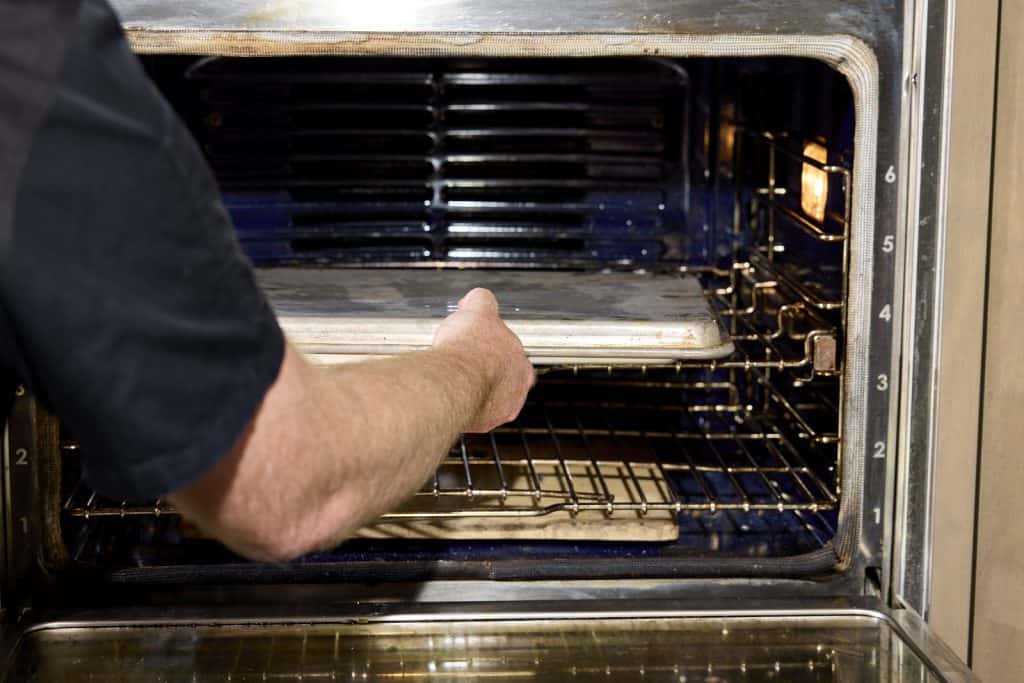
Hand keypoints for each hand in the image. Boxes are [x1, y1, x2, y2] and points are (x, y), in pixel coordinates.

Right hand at [433, 288, 534, 431]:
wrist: (453, 379)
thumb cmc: (469, 348)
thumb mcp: (478, 308)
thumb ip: (482, 300)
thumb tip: (479, 298)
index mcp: (522, 365)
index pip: (514, 356)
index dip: (495, 348)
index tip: (480, 344)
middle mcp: (517, 391)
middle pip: (503, 381)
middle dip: (486, 372)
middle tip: (465, 363)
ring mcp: (500, 410)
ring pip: (489, 399)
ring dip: (475, 390)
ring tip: (455, 380)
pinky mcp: (481, 423)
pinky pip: (473, 414)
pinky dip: (462, 405)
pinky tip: (451, 395)